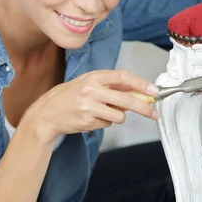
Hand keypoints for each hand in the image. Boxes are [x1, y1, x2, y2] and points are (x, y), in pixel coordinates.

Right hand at [25, 70, 160, 141]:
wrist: (47, 112)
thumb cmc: (69, 96)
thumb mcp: (88, 83)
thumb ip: (110, 85)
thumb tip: (137, 91)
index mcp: (93, 77)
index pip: (122, 76)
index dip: (140, 84)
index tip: (153, 90)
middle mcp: (91, 90)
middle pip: (126, 99)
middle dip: (144, 107)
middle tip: (154, 112)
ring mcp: (89, 107)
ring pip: (119, 115)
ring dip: (117, 116)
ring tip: (103, 112)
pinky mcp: (87, 121)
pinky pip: (107, 124)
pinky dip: (104, 122)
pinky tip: (92, 118)